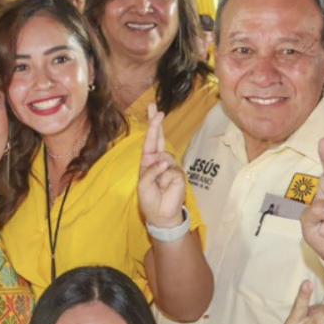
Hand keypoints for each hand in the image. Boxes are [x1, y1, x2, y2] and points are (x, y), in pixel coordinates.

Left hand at [138, 104, 185, 228]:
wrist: (161, 215)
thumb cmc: (149, 199)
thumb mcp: (143, 185)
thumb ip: (151, 170)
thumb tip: (165, 161)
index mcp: (148, 161)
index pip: (150, 140)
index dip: (152, 126)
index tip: (154, 111)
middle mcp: (159, 160)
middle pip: (159, 138)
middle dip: (157, 123)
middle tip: (156, 108)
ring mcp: (171, 166)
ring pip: (165, 156)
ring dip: (159, 169)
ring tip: (159, 184)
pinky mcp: (179, 174)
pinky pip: (171, 169)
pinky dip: (166, 176)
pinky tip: (165, 186)